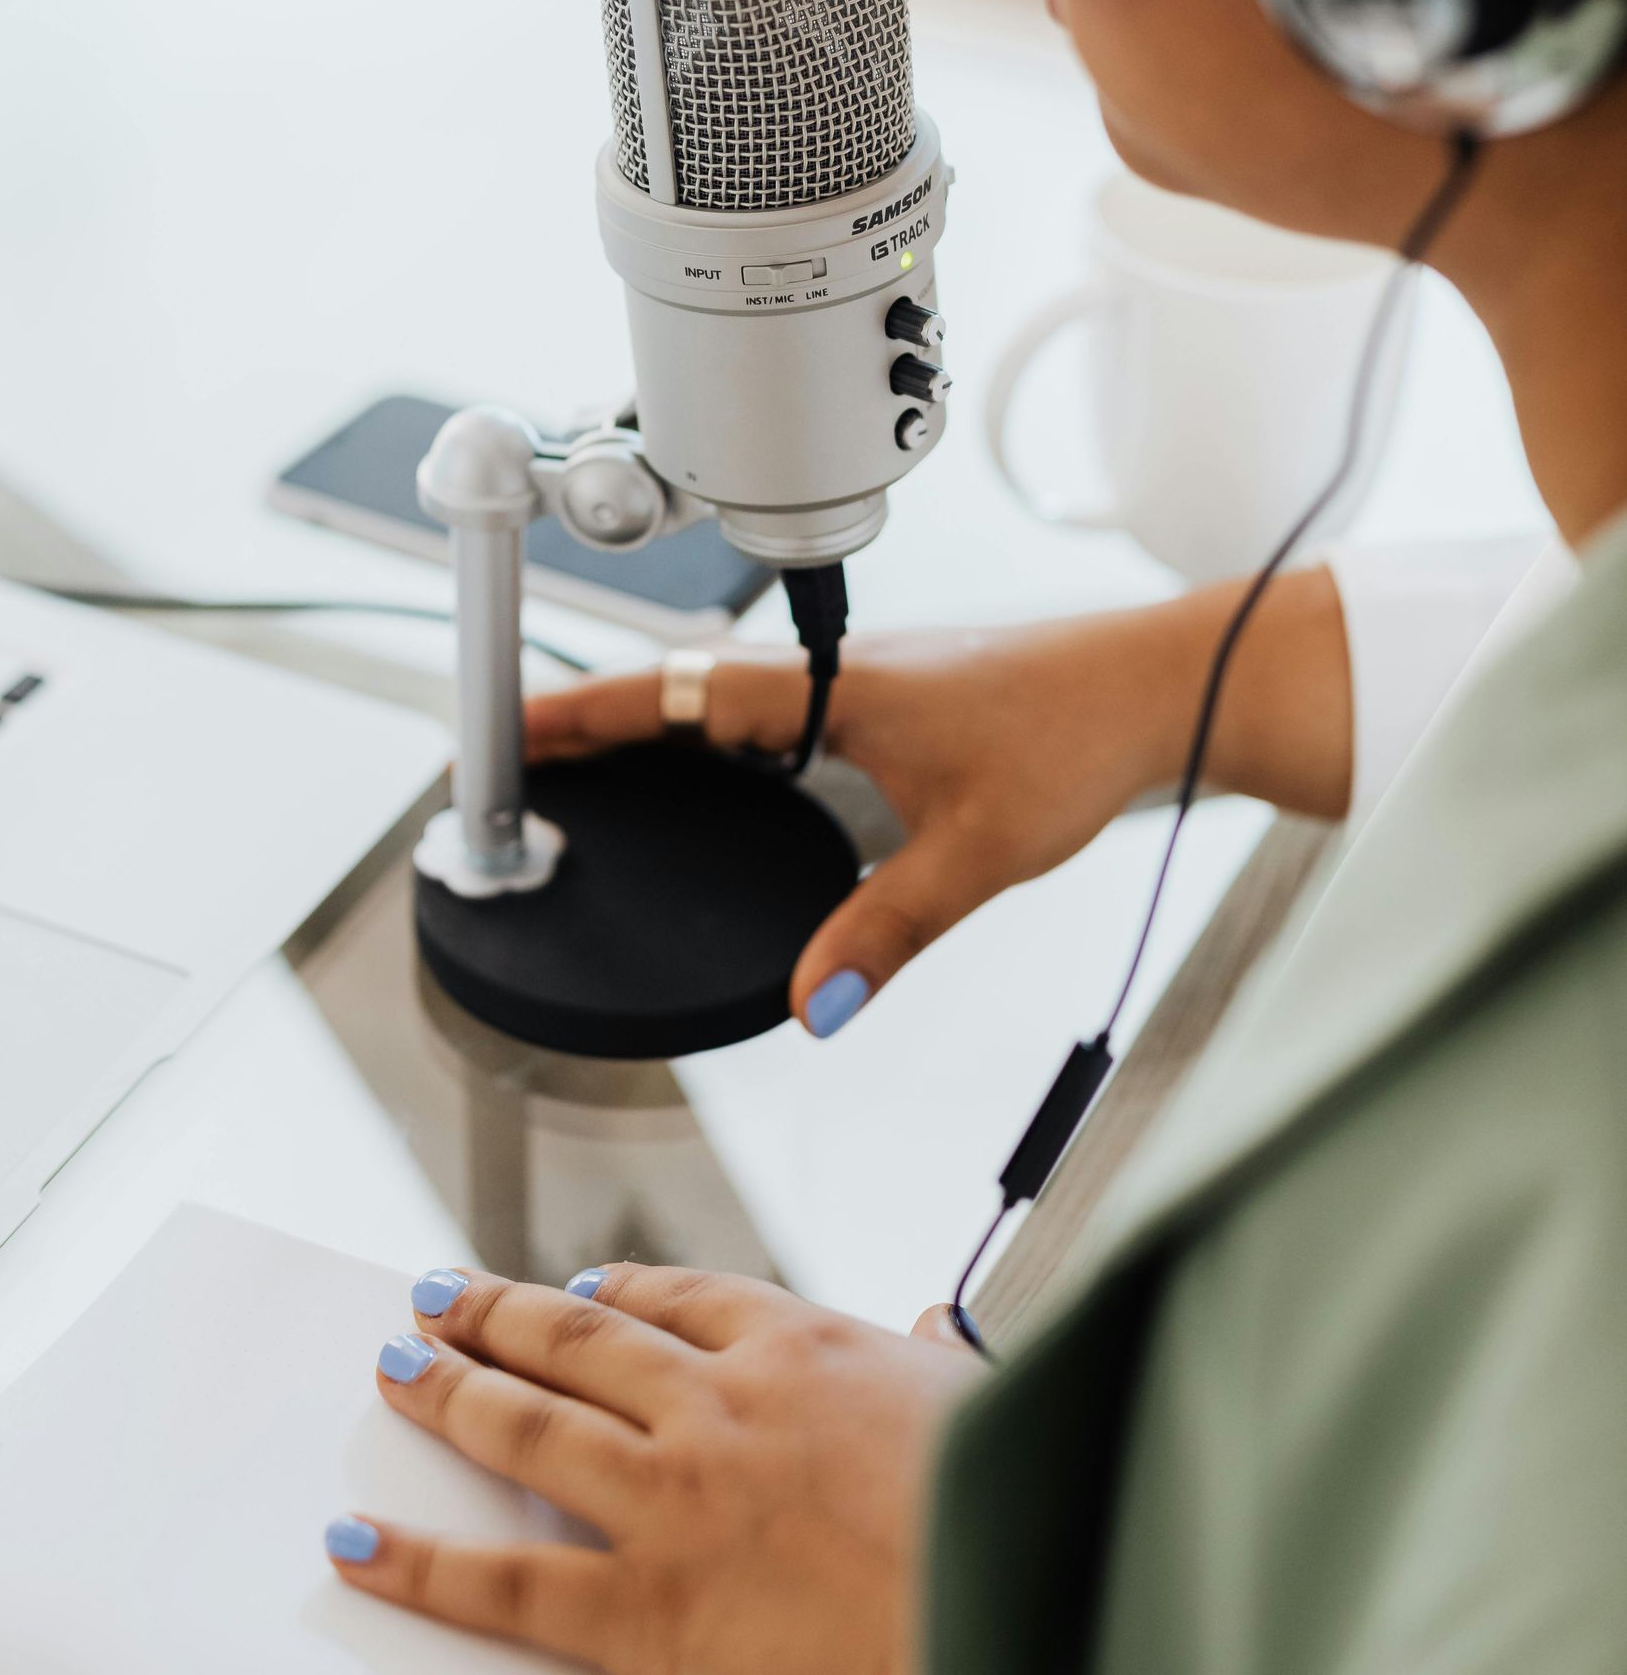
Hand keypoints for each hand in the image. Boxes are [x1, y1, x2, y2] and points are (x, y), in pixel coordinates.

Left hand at [325, 1261, 978, 1674]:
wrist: (1006, 1637)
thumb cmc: (1013, 1526)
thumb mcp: (985, 1406)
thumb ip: (942, 1357)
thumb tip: (939, 1321)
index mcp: (801, 1349)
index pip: (677, 1300)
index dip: (610, 1295)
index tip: (575, 1291)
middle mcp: (719, 1406)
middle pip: (577, 1342)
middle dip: (497, 1315)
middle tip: (439, 1298)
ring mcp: (672, 1503)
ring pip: (528, 1428)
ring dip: (448, 1392)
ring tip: (395, 1368)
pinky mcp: (643, 1612)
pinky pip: (506, 1586)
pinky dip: (420, 1567)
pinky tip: (359, 1547)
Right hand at [526, 570, 1349, 1039]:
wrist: (1161, 685)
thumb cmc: (1080, 734)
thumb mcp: (978, 849)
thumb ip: (889, 930)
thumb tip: (816, 1004)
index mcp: (834, 685)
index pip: (677, 692)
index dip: (586, 713)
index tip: (513, 729)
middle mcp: (836, 670)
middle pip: (683, 688)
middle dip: (596, 720)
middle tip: (521, 756)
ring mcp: (861, 678)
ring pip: (726, 694)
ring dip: (654, 723)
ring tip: (588, 765)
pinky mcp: (891, 697)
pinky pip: (771, 709)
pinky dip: (716, 734)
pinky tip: (715, 774)